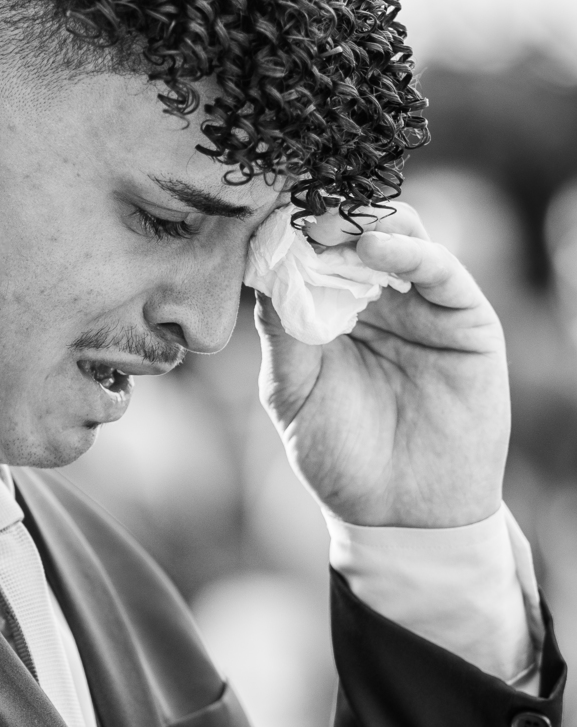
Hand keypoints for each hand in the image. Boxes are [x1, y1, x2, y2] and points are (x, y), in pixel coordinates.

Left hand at [255, 204, 509, 527]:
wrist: (399, 514)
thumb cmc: (339, 457)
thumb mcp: (292, 393)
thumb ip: (280, 334)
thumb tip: (263, 272)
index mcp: (331, 310)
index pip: (313, 251)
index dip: (289, 230)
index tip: (260, 216)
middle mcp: (379, 298)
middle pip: (356, 230)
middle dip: (324, 215)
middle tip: (294, 213)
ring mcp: (423, 304)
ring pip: (401, 233)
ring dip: (364, 220)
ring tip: (329, 225)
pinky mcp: (465, 318)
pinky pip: (441, 269)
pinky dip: (408, 250)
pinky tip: (373, 248)